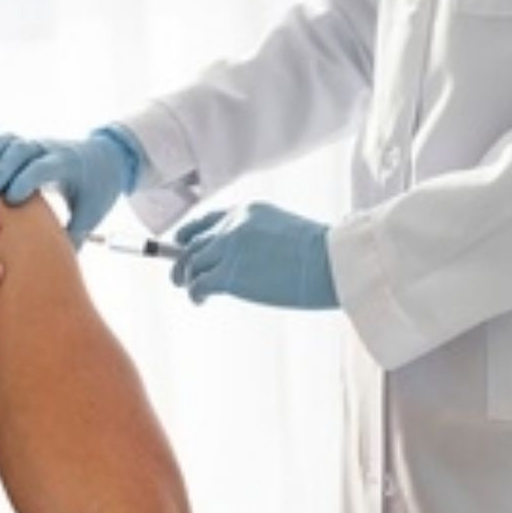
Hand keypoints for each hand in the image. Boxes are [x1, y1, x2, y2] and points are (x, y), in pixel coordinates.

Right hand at [0, 130, 134, 246]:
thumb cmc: (99, 188)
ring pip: (13, 140)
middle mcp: (51, 150)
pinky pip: (5, 138)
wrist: (109, 158)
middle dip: (6, 166)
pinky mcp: (28, 143)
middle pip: (25, 150)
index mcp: (69, 165)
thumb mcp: (92, 213)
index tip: (12, 198)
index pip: (44, 168)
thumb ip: (75, 235)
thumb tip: (61, 268)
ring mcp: (38, 144)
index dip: (27, 180)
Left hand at [170, 202, 338, 308]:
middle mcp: (232, 226)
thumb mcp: (283, 231)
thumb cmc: (321, 253)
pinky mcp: (229, 275)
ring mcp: (229, 249)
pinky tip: (200, 301)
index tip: (181, 243)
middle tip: (179, 276)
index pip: (207, 220)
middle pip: (193, 243)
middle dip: (182, 260)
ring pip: (191, 264)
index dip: (190, 233)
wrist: (332, 262)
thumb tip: (237, 261)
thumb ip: (255, 238)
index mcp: (246, 211)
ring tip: (192, 290)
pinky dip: (195, 294)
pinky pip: (198, 284)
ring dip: (187, 279)